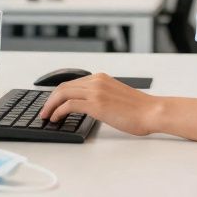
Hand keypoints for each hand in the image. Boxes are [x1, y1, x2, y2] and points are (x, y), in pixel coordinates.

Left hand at [37, 73, 160, 136]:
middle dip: (50, 99)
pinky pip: (69, 105)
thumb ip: (101, 96)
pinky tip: (56, 118)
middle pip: (63, 86)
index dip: (58, 93)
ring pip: (63, 93)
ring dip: (51, 105)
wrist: (152, 112)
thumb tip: (88, 106)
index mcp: (101, 78)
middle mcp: (96, 81)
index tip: (52, 103)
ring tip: (46, 116)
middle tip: (44, 111)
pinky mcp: (96, 104)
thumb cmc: (139, 109)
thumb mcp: (116, 96)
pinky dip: (58, 111)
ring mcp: (95, 92)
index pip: (72, 83)